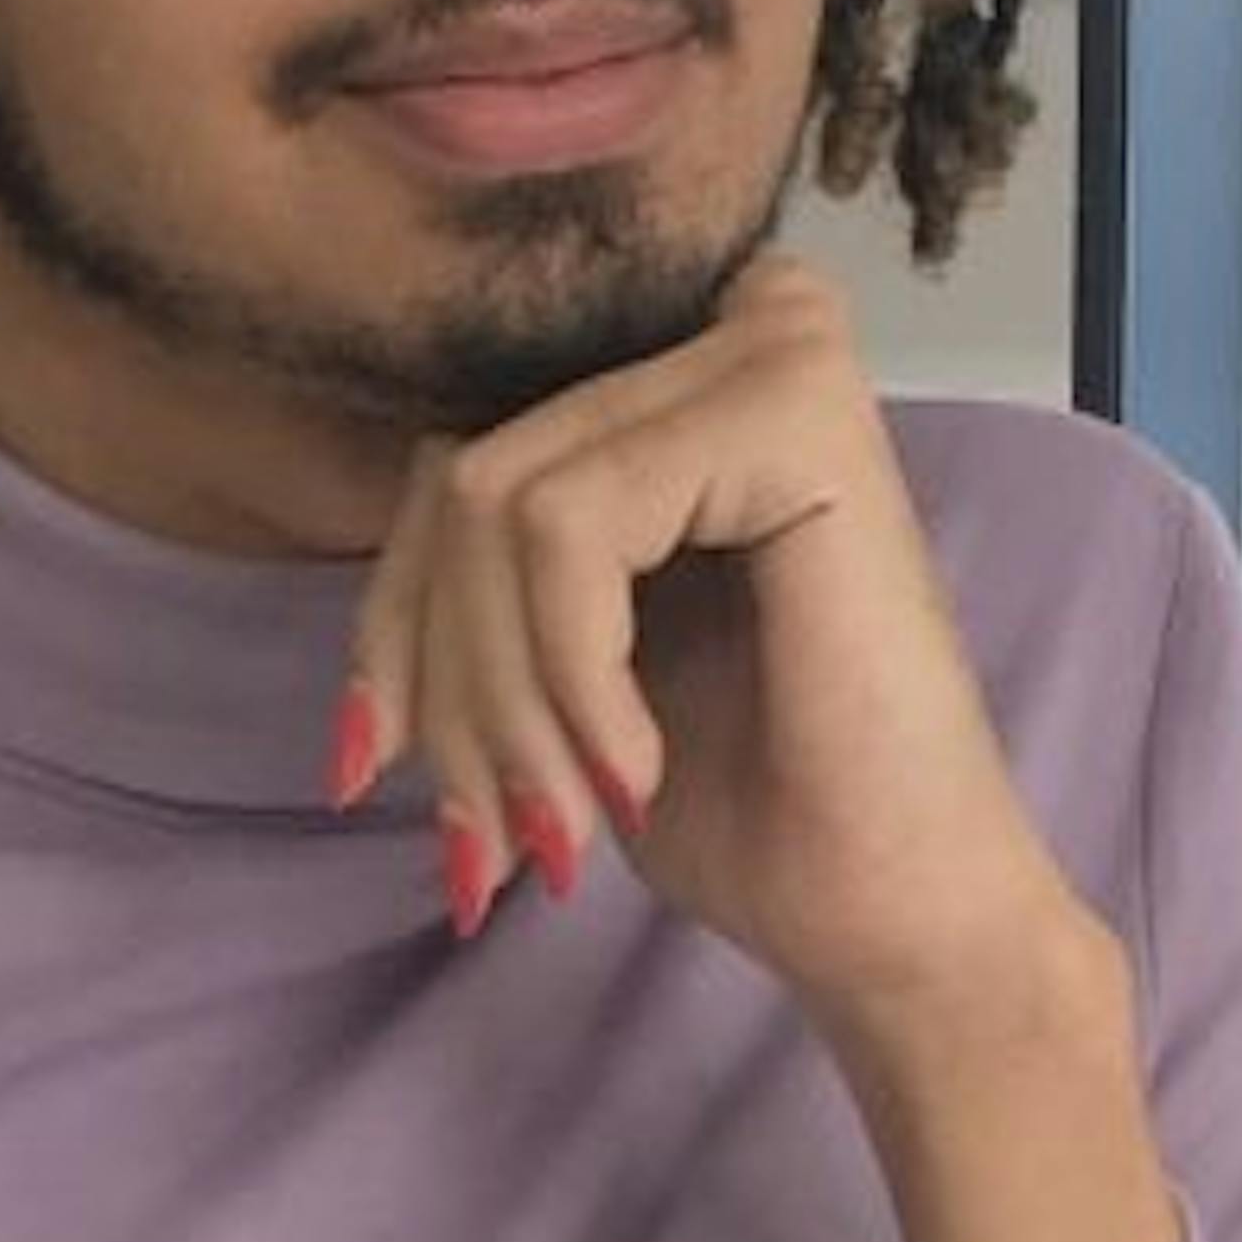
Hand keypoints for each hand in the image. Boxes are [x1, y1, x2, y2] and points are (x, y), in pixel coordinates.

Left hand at [332, 254, 1084, 1038]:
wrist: (899, 915)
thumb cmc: (749, 802)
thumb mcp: (560, 675)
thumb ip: (472, 587)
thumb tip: (342, 625)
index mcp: (681, 379)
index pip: (456, 459)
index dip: (394, 623)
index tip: (374, 768)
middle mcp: (733, 326)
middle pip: (464, 474)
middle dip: (446, 680)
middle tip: (484, 845)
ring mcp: (772, 350)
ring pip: (497, 501)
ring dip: (500, 701)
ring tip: (559, 831)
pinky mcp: (793, 407)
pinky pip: (569, 525)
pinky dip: (569, 677)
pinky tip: (637, 775)